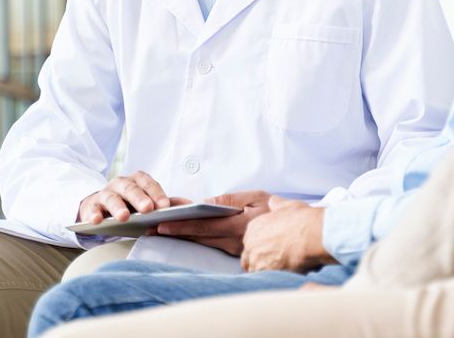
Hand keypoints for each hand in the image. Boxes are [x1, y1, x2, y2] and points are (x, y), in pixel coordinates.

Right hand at [77, 171, 172, 223]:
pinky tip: (97, 221)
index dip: (157, 194)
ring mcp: (106, 193)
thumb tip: (189, 204)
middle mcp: (122, 183)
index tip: (165, 207)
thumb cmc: (131, 204)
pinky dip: (94, 214)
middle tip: (148, 209)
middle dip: (140, 199)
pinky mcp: (91, 206)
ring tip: (123, 217)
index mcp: (138, 181)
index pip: (149, 184)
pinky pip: (92, 209)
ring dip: (117, 207)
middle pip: (131, 189)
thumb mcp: (147, 201)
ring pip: (112, 198)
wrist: (102, 206)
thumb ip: (165, 203)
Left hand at [153, 189, 271, 255]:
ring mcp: (236, 250)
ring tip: (162, 231)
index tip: (161, 225)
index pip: (202, 226)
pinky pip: (214, 246)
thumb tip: (206, 202)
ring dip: (183, 237)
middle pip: (198, 237)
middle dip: (174, 232)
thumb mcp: (257, 197)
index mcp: (237, 226)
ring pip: (204, 243)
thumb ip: (229, 201)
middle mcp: (234, 242)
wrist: (302, 233)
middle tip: (151, 229)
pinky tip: (187, 235)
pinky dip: (199, 240)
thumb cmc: (279, 211)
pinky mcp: (238, 255)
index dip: (180, 226)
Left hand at [241, 195, 335, 272]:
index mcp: (254, 227)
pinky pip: (263, 280)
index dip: (259, 246)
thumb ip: (277, 204)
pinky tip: (281, 275)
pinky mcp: (265, 273)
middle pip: (248, 258)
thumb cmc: (302, 220)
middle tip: (273, 261)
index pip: (249, 241)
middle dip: (258, 260)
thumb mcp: (288, 206)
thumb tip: (274, 202)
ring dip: (263, 270)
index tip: (268, 248)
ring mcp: (256, 260)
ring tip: (278, 270)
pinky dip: (270, 278)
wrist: (312, 235)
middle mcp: (251, 244)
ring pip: (254, 270)